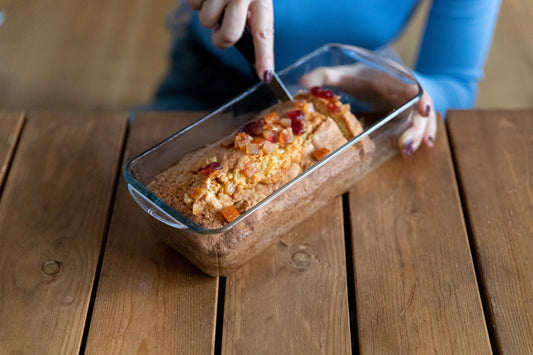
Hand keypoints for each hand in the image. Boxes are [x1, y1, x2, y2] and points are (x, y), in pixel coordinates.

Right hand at [187, 0, 273, 81]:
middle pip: (228, 36)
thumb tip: (243, 39)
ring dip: (208, 15)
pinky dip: (197, 1)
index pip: (264, 33)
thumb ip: (253, 14)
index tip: (265, 76)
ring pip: (206, 22)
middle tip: (222, 27)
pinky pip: (192, 5)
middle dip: (221, 37)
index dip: (264, 57)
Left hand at [299, 64, 436, 156]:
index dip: (420, 100)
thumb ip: (326, 76)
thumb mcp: (346, 74)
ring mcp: (410, 105)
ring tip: (408, 151)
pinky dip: (423, 135)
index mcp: (394, 79)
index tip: (422, 111)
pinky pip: (421, 125)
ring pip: (422, 120)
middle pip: (420, 109)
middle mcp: (407, 91)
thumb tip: (302, 80)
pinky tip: (424, 146)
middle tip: (406, 146)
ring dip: (419, 135)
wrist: (381, 72)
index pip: (413, 88)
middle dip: (416, 128)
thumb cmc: (363, 75)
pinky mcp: (409, 116)